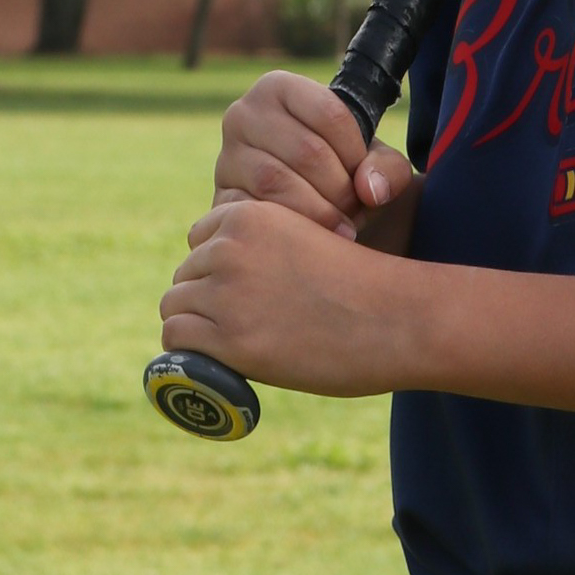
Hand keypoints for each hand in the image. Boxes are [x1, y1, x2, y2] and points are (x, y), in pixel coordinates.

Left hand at [161, 197, 421, 395]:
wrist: (398, 318)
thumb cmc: (365, 284)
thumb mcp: (308, 237)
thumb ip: (265, 248)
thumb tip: (227, 285)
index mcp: (250, 215)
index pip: (200, 239)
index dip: (220, 266)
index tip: (247, 290)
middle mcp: (229, 249)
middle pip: (186, 275)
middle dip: (209, 298)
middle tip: (250, 324)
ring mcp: (226, 295)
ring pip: (176, 307)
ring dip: (199, 326)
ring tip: (237, 344)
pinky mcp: (231, 340)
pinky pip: (178, 341)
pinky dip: (192, 353)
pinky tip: (221, 359)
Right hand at [213, 68, 420, 250]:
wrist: (312, 211)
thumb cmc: (344, 174)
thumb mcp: (375, 163)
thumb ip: (387, 169)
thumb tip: (369, 190)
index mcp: (278, 88)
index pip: (330, 113)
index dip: (356, 152)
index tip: (364, 175)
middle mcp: (242, 114)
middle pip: (307, 151)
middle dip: (342, 188)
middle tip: (358, 210)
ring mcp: (226, 158)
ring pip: (278, 182)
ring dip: (320, 211)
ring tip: (343, 227)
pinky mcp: (219, 199)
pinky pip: (255, 213)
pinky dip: (291, 229)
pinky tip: (313, 239)